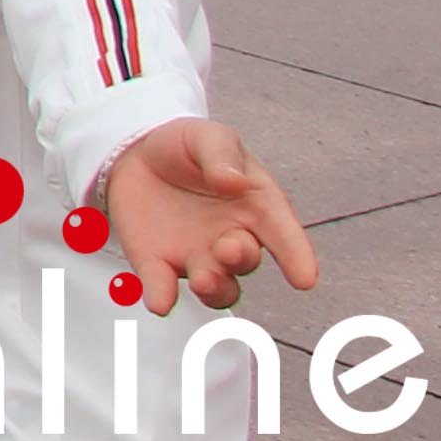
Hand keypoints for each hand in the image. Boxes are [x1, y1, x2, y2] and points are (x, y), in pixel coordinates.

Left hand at [104, 118, 318, 312]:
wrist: (136, 151)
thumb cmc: (188, 147)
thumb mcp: (207, 138)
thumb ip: (221, 156)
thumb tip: (234, 182)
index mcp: (257, 208)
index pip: (283, 234)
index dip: (297, 257)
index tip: (305, 279)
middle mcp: (231, 240)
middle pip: (246, 261)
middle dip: (241, 259)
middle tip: (228, 249)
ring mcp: (196, 256)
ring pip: (216, 286)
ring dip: (213, 289)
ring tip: (202, 279)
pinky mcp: (157, 263)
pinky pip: (162, 286)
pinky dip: (162, 296)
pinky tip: (159, 302)